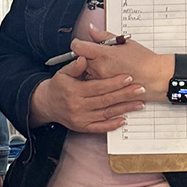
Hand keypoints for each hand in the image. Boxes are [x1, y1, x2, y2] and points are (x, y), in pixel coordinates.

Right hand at [29, 55, 144, 132]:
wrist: (46, 104)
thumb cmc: (58, 87)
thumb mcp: (62, 73)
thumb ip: (74, 66)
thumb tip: (84, 58)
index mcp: (74, 91)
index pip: (98, 86)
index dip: (114, 82)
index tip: (128, 77)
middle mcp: (77, 106)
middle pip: (105, 100)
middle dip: (125, 94)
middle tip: (140, 89)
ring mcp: (81, 118)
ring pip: (106, 113)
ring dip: (124, 109)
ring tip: (139, 103)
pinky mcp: (82, 127)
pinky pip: (100, 127)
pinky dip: (113, 124)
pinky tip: (124, 119)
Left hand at [72, 27, 171, 91]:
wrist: (158, 78)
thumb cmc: (145, 61)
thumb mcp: (125, 43)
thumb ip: (105, 37)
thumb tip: (92, 30)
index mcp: (103, 55)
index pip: (78, 47)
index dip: (78, 43)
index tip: (81, 44)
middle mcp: (99, 69)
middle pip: (79, 61)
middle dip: (84, 57)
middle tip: (94, 55)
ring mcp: (102, 82)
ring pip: (84, 75)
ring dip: (89, 71)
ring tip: (103, 67)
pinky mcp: (106, 92)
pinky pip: (93, 87)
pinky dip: (96, 82)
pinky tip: (105, 78)